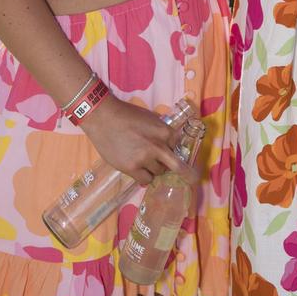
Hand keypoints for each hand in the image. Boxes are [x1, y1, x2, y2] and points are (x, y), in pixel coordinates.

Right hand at [80, 95, 194, 186]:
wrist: (104, 118)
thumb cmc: (127, 115)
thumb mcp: (149, 118)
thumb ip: (160, 131)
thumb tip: (168, 144)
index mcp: (164, 131)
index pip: (177, 146)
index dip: (173, 150)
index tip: (174, 155)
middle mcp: (158, 146)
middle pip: (177, 166)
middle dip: (187, 174)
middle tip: (192, 179)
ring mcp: (145, 159)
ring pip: (158, 173)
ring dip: (154, 169)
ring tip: (143, 161)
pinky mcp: (132, 168)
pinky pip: (146, 180)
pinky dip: (145, 177)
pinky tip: (138, 170)